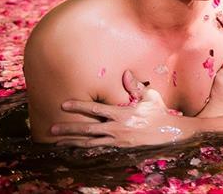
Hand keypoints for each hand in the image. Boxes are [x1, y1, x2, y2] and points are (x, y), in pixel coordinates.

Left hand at [52, 87, 188, 147]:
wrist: (170, 134)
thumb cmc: (159, 113)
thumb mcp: (149, 97)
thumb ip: (135, 86)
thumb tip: (125, 73)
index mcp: (122, 113)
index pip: (95, 109)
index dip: (78, 106)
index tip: (64, 104)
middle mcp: (117, 128)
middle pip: (87, 129)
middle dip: (68, 129)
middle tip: (52, 129)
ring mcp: (117, 141)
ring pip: (90, 142)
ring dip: (72, 142)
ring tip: (58, 142)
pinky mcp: (120, 149)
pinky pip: (99, 150)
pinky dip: (85, 150)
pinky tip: (75, 150)